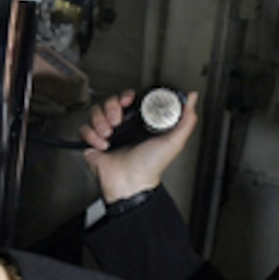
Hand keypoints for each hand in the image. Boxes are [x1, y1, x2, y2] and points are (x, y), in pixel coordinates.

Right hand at [79, 89, 199, 202]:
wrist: (130, 183)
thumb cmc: (151, 167)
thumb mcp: (174, 141)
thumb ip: (186, 119)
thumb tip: (193, 98)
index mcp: (138, 123)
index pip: (128, 99)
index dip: (125, 96)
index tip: (127, 100)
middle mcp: (122, 126)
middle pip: (109, 102)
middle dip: (112, 108)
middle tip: (118, 121)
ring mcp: (106, 134)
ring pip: (96, 112)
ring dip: (101, 122)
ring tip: (109, 135)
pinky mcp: (93, 143)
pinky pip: (85, 128)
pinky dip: (92, 136)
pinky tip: (102, 145)